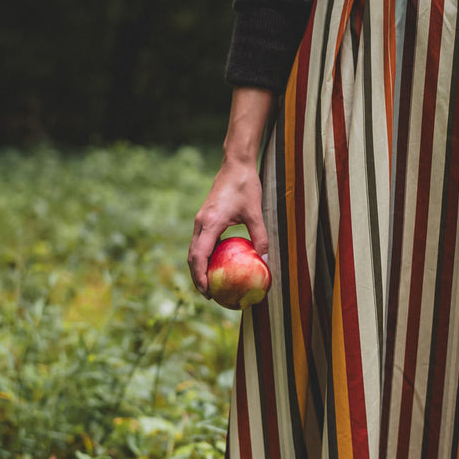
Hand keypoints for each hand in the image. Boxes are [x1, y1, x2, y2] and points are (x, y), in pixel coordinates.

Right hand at [187, 156, 267, 296]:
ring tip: (211, 283)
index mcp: (210, 223)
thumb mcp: (255, 212)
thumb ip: (260, 236)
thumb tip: (266, 260)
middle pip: (192, 256)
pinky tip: (218, 264)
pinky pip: (201, 242)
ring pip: (195, 250)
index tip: (207, 291)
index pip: (199, 255)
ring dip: (200, 268)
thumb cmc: (245, 186)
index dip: (200, 276)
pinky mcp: (205, 218)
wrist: (235, 164)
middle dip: (197, 277)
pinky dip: (205, 256)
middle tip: (210, 294)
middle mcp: (201, 223)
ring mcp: (201, 220)